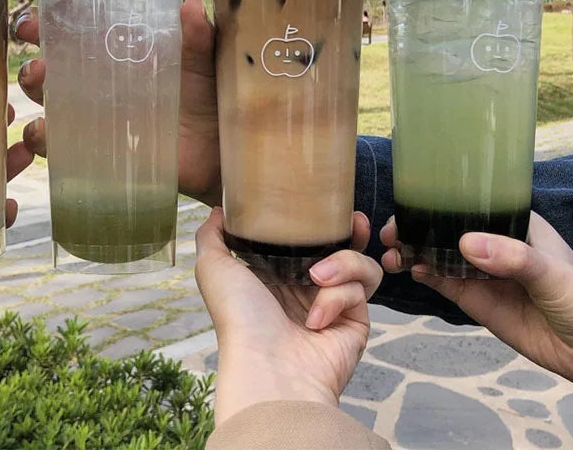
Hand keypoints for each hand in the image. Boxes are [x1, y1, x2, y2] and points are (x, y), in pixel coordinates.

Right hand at [14, 0, 220, 205]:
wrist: (214, 151)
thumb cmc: (206, 97)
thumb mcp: (204, 61)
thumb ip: (198, 37)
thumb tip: (191, 5)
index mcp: (119, 39)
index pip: (79, 7)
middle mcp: (97, 69)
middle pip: (50, 43)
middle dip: (32, 29)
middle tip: (33, 27)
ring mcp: (89, 106)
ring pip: (42, 88)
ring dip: (31, 78)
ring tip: (42, 71)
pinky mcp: (88, 143)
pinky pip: (52, 139)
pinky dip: (40, 133)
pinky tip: (46, 127)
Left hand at [195, 208, 382, 425]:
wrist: (267, 368)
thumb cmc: (238, 318)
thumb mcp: (214, 268)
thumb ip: (212, 235)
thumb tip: (218, 210)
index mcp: (277, 274)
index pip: (306, 238)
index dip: (318, 221)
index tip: (324, 204)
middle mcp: (307, 288)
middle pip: (342, 247)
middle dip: (352, 232)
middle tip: (354, 221)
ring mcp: (333, 306)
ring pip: (360, 266)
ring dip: (344, 263)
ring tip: (318, 276)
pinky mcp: (355, 324)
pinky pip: (359, 292)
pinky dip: (338, 298)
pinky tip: (316, 318)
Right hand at [381, 212, 572, 385]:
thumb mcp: (553, 274)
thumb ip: (514, 258)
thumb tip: (465, 243)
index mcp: (515, 224)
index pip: (471, 206)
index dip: (437, 204)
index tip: (409, 207)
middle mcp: (494, 244)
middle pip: (447, 230)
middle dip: (417, 229)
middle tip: (390, 234)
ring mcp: (483, 273)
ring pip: (440, 256)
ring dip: (413, 253)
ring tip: (391, 255)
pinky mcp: (477, 301)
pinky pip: (445, 284)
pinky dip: (424, 276)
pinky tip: (410, 271)